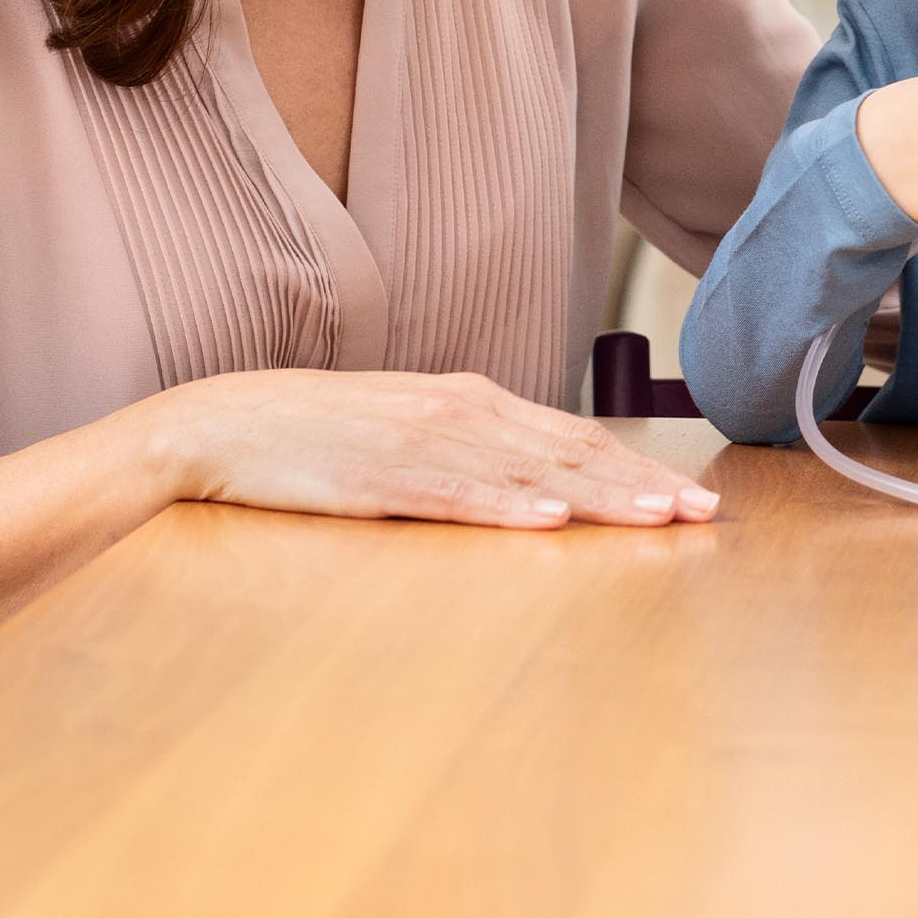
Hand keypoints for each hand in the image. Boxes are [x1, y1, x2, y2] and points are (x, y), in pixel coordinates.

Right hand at [160, 368, 721, 528]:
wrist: (216, 427)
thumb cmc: (315, 436)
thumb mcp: (408, 431)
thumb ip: (474, 448)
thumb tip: (541, 480)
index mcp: (469, 398)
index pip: (573, 435)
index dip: (636, 466)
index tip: (691, 498)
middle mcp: (458, 409)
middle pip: (568, 451)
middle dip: (639, 485)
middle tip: (700, 515)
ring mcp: (421, 441)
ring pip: (528, 471)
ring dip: (597, 496)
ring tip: (654, 519)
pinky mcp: (379, 478)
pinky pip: (456, 494)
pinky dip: (508, 506)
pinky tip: (549, 519)